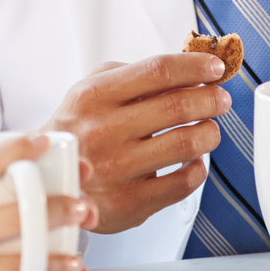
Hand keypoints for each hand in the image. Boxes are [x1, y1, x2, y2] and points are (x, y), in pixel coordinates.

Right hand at [43, 53, 229, 233]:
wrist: (48, 179)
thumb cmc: (80, 129)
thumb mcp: (93, 90)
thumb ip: (135, 75)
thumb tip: (190, 67)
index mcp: (93, 96)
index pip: (156, 71)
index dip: (194, 67)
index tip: (214, 67)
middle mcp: (102, 131)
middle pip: (177, 106)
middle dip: (210, 99)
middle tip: (220, 99)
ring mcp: (116, 169)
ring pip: (186, 143)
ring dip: (210, 133)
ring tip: (210, 129)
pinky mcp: (129, 203)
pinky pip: (183, 183)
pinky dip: (198, 168)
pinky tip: (193, 161)